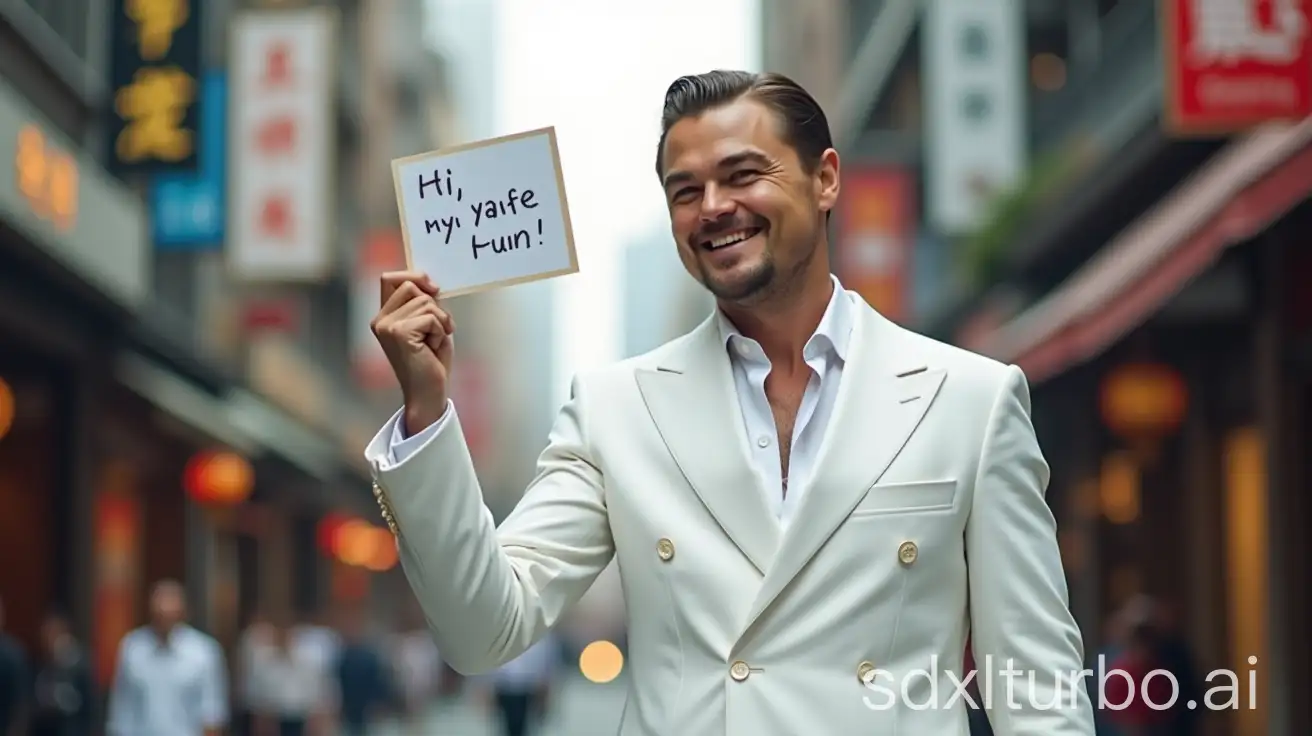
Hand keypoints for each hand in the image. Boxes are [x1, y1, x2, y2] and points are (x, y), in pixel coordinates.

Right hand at [370, 271, 455, 434]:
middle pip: (412, 286)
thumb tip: (429, 281)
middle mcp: (380, 320)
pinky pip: (431, 317)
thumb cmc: (431, 361)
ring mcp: (387, 326)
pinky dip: (440, 332)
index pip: (390, 278)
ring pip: (426, 302)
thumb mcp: (428, 324)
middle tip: (436, 331)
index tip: (434, 289)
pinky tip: (432, 349)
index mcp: (384, 316)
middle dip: (434, 305)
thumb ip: (424, 303)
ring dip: (440, 322)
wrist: (428, 392)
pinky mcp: (399, 333)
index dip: (414, 276)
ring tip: (432, 343)